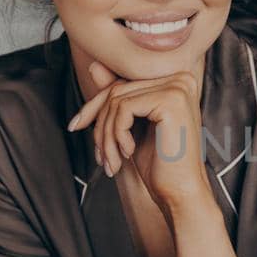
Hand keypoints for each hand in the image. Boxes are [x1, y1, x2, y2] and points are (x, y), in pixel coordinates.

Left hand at [66, 60, 212, 211]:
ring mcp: (177, 87)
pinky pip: (124, 108)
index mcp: (175, 81)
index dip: (95, 106)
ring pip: (117, 100)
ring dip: (106, 135)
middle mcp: (180, 78)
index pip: (121, 83)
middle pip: (117, 90)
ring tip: (112, 160)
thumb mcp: (131, 127)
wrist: (179, 192)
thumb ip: (117, 96)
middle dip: (99, 125)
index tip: (76, 126)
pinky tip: (128, 152)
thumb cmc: (160, 165)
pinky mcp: (171, 100)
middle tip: (100, 156)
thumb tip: (95, 64)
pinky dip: (117, 134)